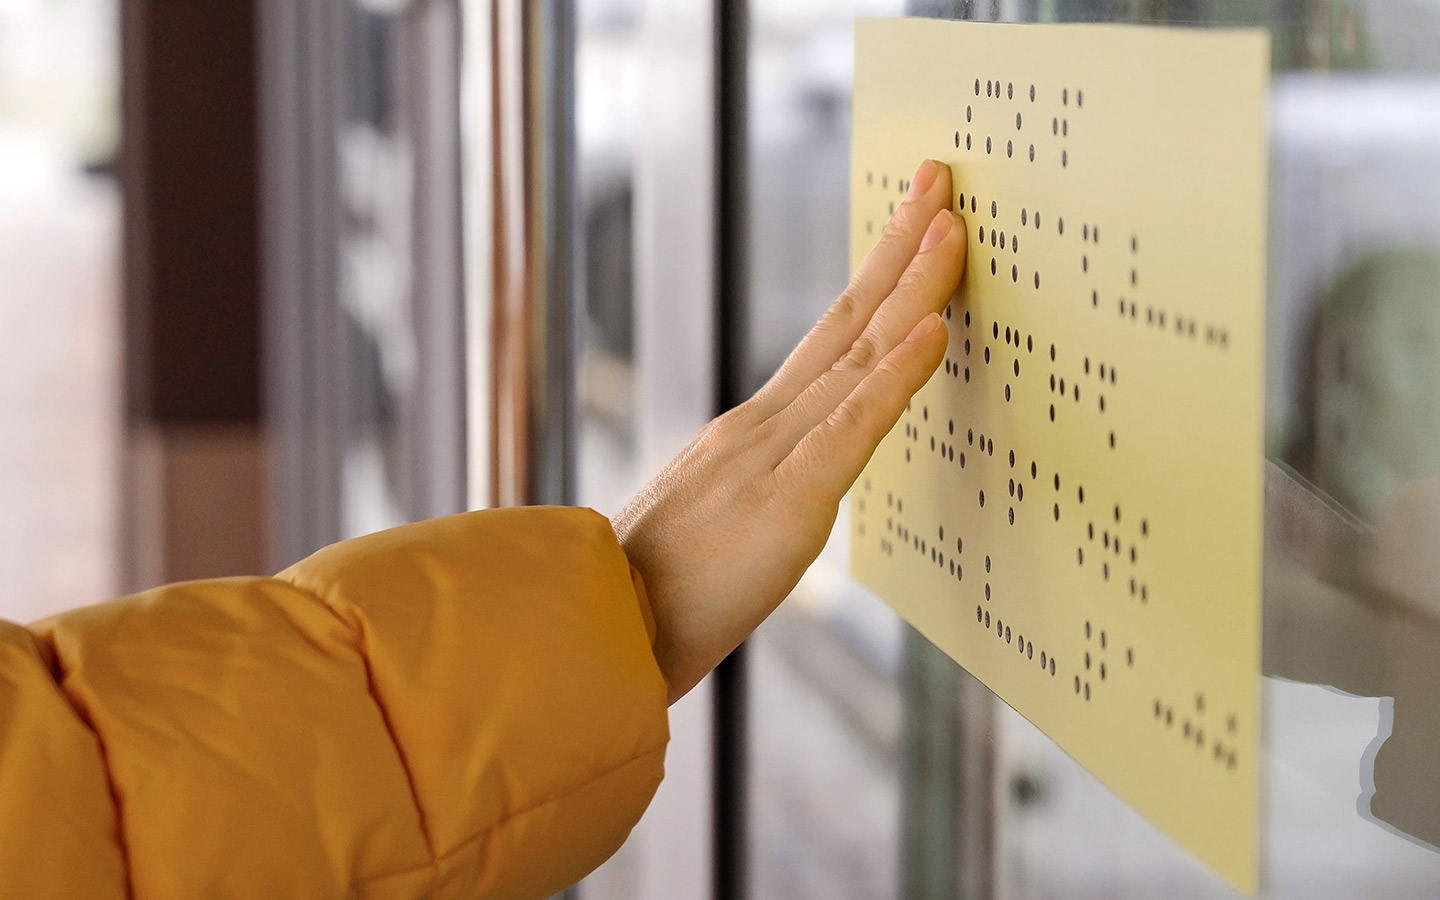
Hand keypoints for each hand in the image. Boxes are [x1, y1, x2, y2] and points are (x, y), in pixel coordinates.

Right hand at [613, 159, 966, 703]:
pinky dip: (895, 378)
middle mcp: (762, 426)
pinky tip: (934, 332)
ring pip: (856, 358)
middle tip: (941, 180)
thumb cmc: (653, 595)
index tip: (914, 224)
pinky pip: (849, 431)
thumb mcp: (719, 524)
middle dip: (900, 248)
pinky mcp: (785, 503)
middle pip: (847, 322)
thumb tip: (800, 476)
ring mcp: (771, 457)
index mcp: (752, 432)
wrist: (596, 636)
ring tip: (954, 228)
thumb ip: (761, 488)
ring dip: (912, 288)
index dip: (877, 278)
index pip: (829, 339)